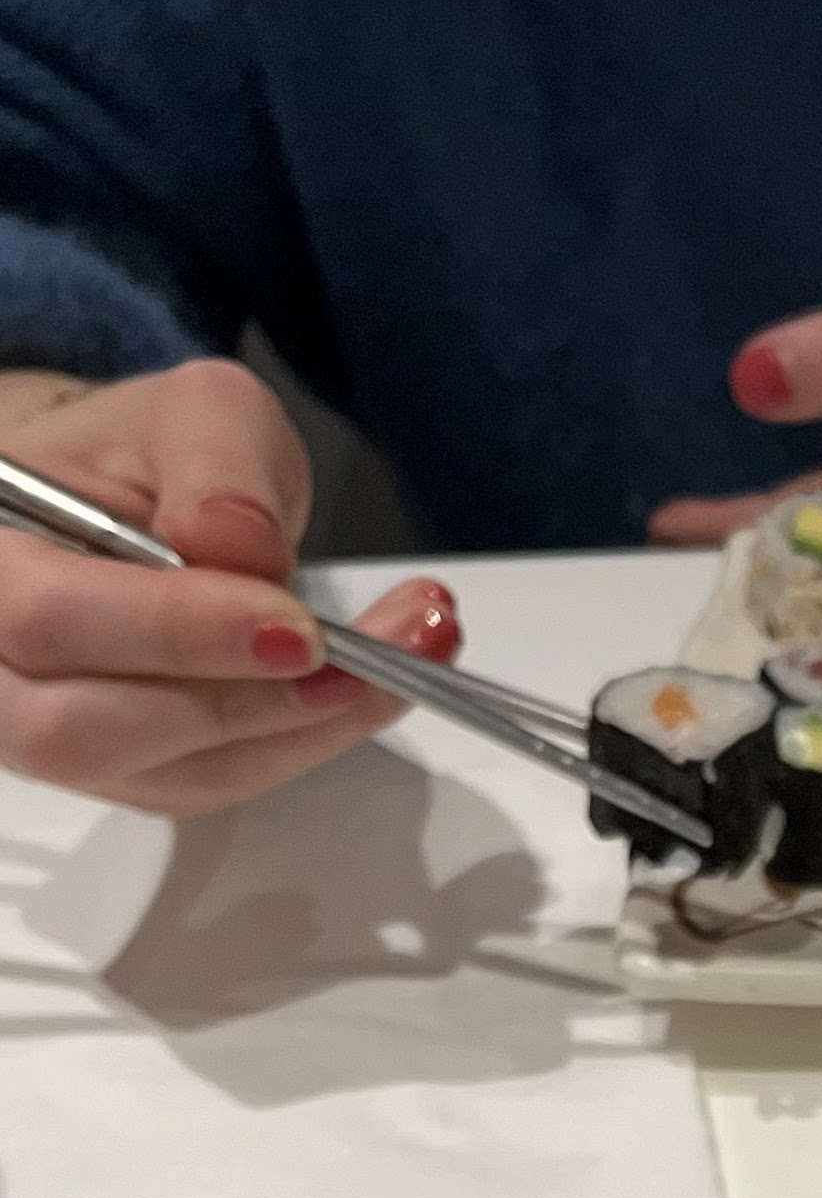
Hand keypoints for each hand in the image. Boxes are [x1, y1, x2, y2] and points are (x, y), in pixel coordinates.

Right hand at [0, 358, 457, 818]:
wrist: (123, 512)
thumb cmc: (139, 462)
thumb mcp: (192, 414)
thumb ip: (215, 459)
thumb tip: (237, 541)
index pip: (48, 621)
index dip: (173, 632)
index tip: (295, 624)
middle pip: (85, 730)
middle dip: (241, 698)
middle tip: (362, 658)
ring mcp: (50, 740)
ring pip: (160, 774)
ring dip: (292, 730)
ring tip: (397, 665)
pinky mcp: (125, 777)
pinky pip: (212, 784)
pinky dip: (299, 743)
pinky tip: (363, 690)